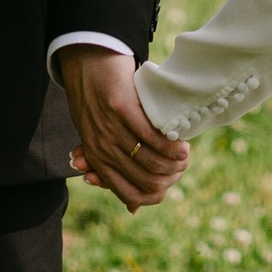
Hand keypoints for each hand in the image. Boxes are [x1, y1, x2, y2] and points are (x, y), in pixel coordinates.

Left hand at [59, 49, 189, 212]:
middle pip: (146, 182)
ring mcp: (110, 129)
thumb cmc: (98, 102)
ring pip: (151, 162)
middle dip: (170, 178)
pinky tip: (181, 142)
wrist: (86, 61)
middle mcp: (102, 148)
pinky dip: (170, 144)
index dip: (155, 194)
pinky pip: (150, 136)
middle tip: (180, 164)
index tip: (168, 181)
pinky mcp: (121, 108)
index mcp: (97, 158)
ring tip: (185, 153)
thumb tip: (133, 210)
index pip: (130, 194)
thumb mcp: (99, 139)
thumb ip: (115, 172)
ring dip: (175, 162)